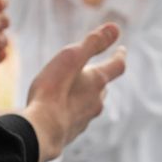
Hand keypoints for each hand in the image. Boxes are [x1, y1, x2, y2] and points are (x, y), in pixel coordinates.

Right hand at [17, 24, 126, 161]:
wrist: (40, 132)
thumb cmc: (53, 92)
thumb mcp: (71, 58)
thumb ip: (93, 43)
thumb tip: (115, 28)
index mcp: (97, 82)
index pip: (117, 66)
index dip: (119, 56)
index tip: (121, 50)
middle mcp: (95, 102)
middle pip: (103, 88)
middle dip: (100, 78)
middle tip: (96, 71)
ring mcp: (84, 120)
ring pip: (90, 105)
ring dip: (86, 97)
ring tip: (76, 92)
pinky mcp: (70, 133)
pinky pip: (75, 119)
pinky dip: (71, 112)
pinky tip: (60, 113)